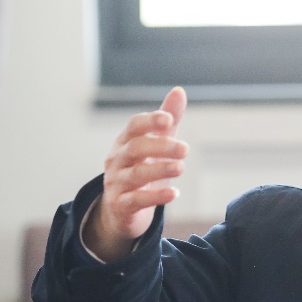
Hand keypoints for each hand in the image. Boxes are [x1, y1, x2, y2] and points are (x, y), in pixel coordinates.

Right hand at [83, 87, 188, 261]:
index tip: (169, 120)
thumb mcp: (154, 146)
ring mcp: (116, 183)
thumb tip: (179, 90)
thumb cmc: (140, 170)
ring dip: (160, 169)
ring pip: (136, 174)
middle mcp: (117, 160)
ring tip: (181, 167)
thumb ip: (166, 121)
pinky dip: (156, 196)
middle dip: (161, 147)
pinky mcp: (120, 205)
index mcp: (125, 142)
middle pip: (136, 148)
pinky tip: (174, 194)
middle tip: (185, 150)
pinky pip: (137, 200)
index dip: (150, 121)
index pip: (134, 126)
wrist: (120, 210)